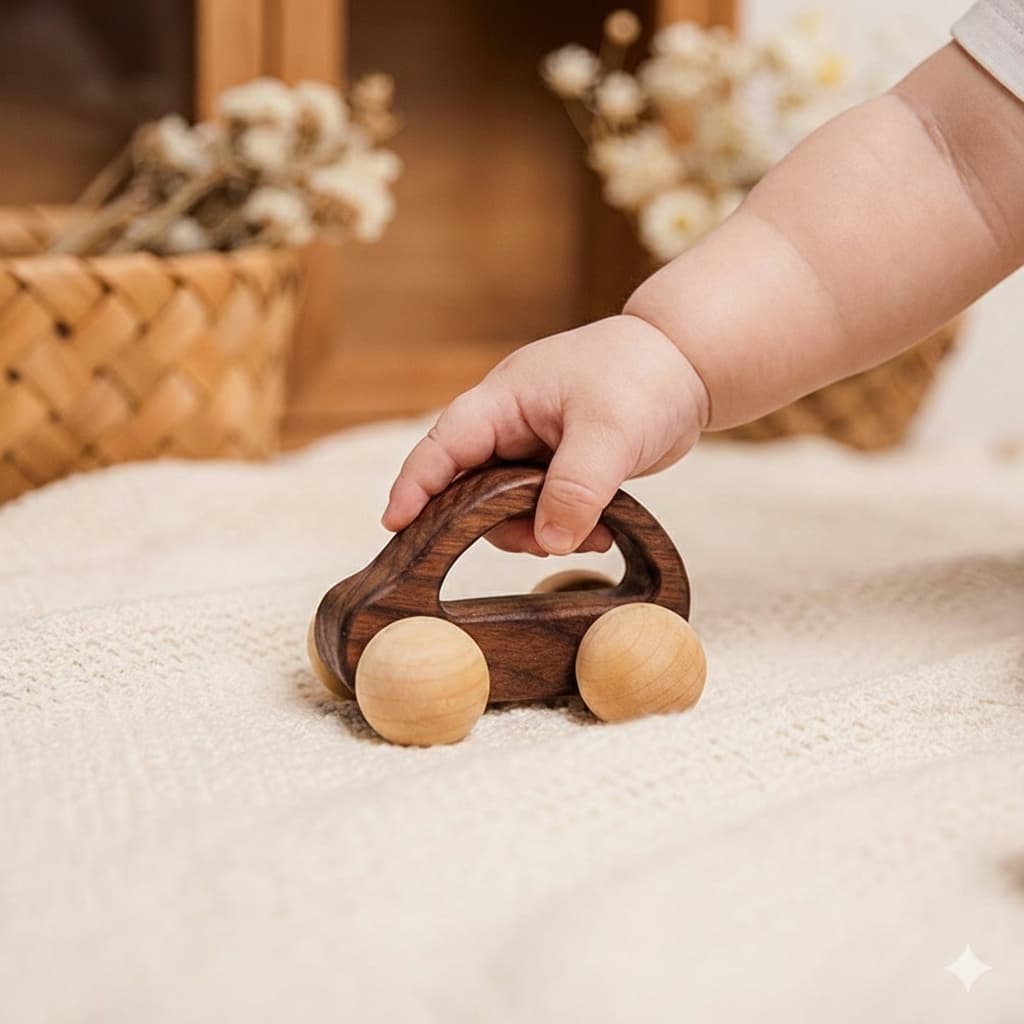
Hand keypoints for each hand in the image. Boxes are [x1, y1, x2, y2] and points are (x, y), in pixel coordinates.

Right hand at [381, 314, 708, 554]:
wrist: (688, 366)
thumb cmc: (642, 376)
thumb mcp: (609, 433)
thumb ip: (575, 488)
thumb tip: (548, 541)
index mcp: (504, 401)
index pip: (445, 445)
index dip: (415, 485)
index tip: (393, 525)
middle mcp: (510, 423)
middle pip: (471, 485)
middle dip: (497, 521)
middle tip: (538, 542)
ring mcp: (534, 445)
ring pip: (508, 504)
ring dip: (541, 528)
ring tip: (592, 534)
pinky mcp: (559, 464)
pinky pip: (543, 505)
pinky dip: (565, 524)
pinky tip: (602, 530)